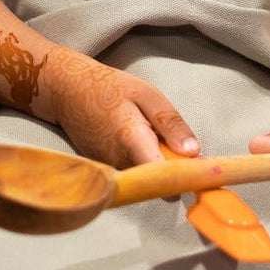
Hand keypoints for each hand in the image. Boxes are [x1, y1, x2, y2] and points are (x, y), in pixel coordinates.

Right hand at [42, 46, 201, 169]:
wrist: (66, 92)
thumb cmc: (109, 88)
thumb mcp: (147, 95)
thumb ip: (171, 124)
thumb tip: (194, 153)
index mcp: (132, 139)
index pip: (162, 176)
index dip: (184, 178)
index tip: (203, 177)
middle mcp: (119, 162)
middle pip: (158, 181)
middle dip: (173, 168)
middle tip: (175, 144)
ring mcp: (110, 170)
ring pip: (146, 178)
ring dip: (156, 163)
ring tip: (149, 136)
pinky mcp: (105, 172)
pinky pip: (133, 173)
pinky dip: (142, 162)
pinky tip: (136, 141)